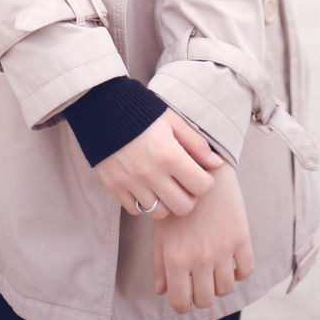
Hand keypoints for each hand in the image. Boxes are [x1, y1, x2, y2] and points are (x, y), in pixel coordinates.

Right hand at [95, 109, 222, 218]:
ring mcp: (131, 183)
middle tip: (184, 182)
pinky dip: (143, 202)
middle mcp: (151, 174)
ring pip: (160, 213)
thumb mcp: (173, 120)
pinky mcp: (114, 187)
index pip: (202, 187)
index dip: (205, 181)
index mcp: (169, 155)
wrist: (103, 107)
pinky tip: (145, 186)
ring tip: (164, 184)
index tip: (200, 173)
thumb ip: (196, 144)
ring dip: (166, 202)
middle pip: (183, 207)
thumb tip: (217, 164)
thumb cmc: (143, 111)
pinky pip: (136, 210)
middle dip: (189, 197)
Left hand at [152, 162, 253, 314]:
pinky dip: (239, 271)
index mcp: (176, 258)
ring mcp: (222, 250)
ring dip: (220, 283)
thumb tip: (161, 291)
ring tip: (214, 268)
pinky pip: (246, 271)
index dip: (182, 302)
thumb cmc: (177, 200)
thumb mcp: (161, 229)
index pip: (181, 303)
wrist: (203, 168)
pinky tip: (230, 259)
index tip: (184, 294)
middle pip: (206, 300)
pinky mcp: (241, 238)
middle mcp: (199, 259)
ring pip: (226, 289)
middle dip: (201, 294)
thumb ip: (160, 262)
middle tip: (199, 280)